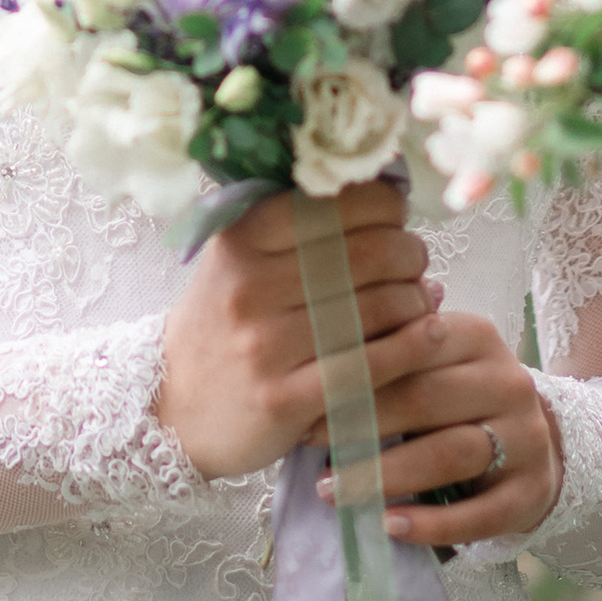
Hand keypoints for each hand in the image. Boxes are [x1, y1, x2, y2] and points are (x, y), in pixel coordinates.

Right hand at [155, 182, 442, 482]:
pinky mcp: (283, 399)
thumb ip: (298, 222)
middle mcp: (249, 287)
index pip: (337, 203)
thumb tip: (390, 195)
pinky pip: (369, 366)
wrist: (172, 405)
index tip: (396, 219)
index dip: (386, 206)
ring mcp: (264, 346)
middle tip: (416, 262)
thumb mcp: (239, 257)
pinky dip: (412, 347)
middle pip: (368, 254)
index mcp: (242, 239)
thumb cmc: (223, 322)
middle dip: (410, 254)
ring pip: (376, 309)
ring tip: (421, 300)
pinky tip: (429, 335)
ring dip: (417, 301)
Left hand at [330, 307, 563, 550]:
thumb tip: (308, 365)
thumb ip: (386, 356)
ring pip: (451, 454)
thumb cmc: (454, 398)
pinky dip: (432, 524)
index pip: (412, 350)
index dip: (355, 375)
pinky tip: (389, 526)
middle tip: (307, 445)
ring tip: (334, 491)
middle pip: (428, 400)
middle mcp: (509, 382)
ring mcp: (528, 437)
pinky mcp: (532, 491)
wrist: (528, 442)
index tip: (305, 398)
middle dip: (361, 425)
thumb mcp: (429, 364)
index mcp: (477, 337)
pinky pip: (480, 513)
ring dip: (386, 476)